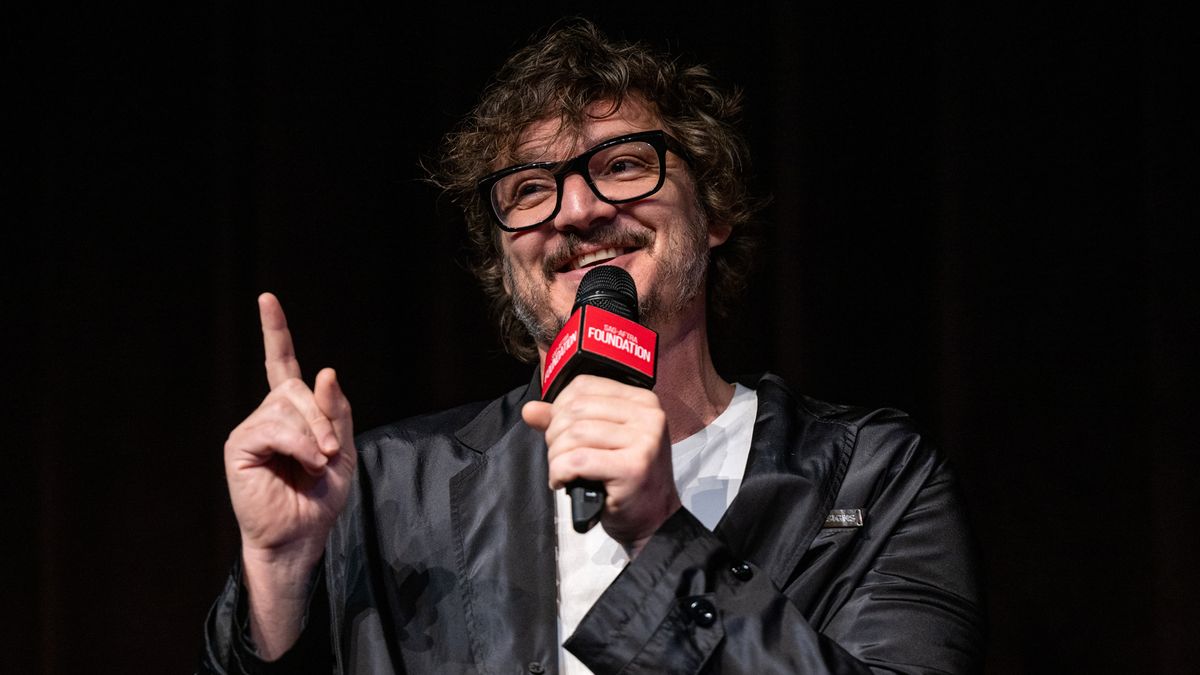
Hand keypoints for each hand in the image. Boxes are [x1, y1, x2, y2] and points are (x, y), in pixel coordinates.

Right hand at [224, 293, 354, 578]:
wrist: (302, 535)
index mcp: (291, 412)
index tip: (267, 299)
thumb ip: (336, 411)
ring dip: (312, 434)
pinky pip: (274, 427)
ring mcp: (251, 429)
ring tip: (317, 463)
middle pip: (296, 386)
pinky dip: (297, 444)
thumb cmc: (320, 497)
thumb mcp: (342, 449)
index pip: (281, 362)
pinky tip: (303, 464)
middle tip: (330, 452)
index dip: (274, 331)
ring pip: (287, 406)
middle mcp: (267, 414)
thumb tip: (324, 370)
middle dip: (322, 416)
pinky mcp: (240, 446)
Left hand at [522, 375, 680, 554]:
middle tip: (560, 459)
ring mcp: (644, 441)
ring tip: (563, 472)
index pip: (584, 386)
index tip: (560, 433)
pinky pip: (577, 460)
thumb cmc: (626, 481)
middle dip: (555, 436)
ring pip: (574, 435)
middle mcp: (648, 416)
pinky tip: (564, 482)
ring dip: (556, 457)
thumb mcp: (599, 442)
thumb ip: (565, 421)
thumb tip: (530, 410)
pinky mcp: (634, 467)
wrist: (654, 520)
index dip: (559, 408)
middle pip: (576, 410)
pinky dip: (560, 472)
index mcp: (641, 401)